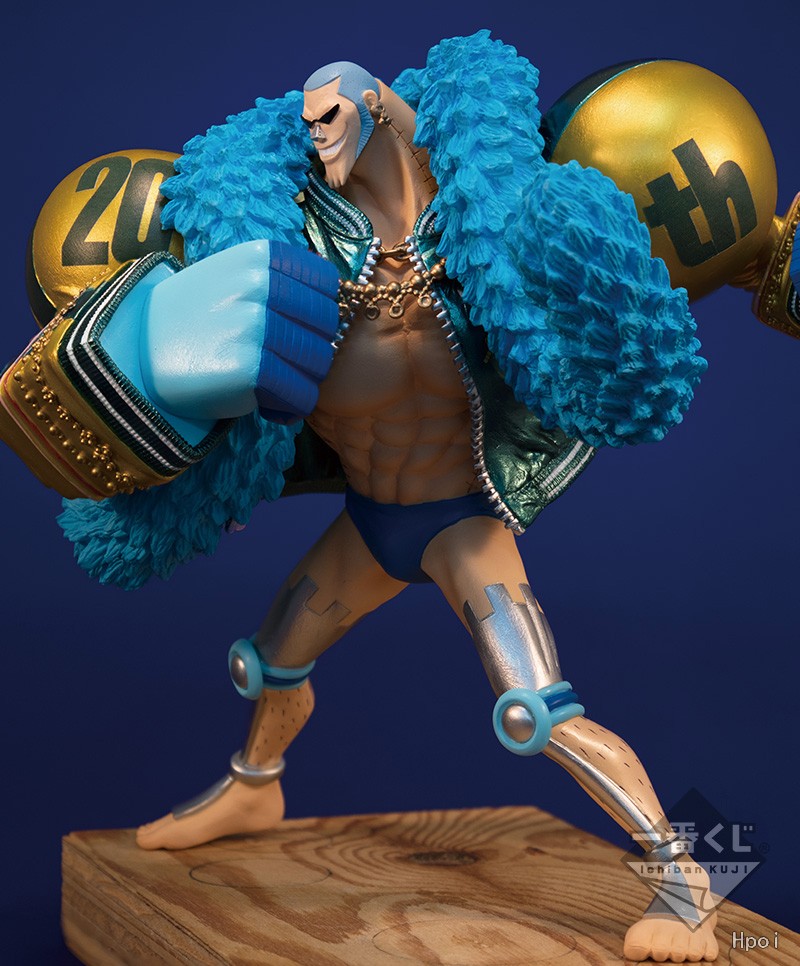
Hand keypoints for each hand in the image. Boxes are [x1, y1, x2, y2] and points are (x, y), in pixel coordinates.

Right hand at [142, 240, 339, 422]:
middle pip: (327, 323)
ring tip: (277, 386)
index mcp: (258, 258)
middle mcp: (259, 285)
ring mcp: (254, 325)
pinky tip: (271, 407)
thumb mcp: (230, 280)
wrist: (137, 356)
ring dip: (303, 380)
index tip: (301, 328)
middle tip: (289, 364)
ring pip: (318, 360)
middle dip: (314, 348)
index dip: (319, 312)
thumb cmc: (192, 322)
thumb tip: (328, 301)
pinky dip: (292, 407)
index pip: (325, 283)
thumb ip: (278, 281)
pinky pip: (301, 393)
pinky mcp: (249, 368)